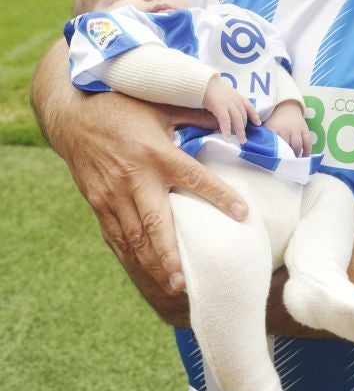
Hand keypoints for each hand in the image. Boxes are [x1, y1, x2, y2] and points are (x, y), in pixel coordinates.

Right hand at [30, 41, 249, 297]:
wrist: (73, 117)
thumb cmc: (122, 107)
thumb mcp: (160, 105)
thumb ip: (194, 116)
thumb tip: (231, 121)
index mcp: (156, 152)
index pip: (194, 177)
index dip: (219, 195)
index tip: (242, 214)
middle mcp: (134, 177)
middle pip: (156, 222)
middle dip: (171, 254)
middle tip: (187, 281)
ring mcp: (113, 194)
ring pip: (135, 237)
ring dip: (153, 263)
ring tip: (174, 285)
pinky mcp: (98, 204)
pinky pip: (116, 236)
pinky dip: (132, 257)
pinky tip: (146, 272)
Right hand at [203, 75, 260, 142]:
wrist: (203, 82)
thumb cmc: (212, 87)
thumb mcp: (226, 92)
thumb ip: (230, 100)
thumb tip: (232, 110)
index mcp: (237, 96)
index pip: (249, 106)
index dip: (254, 115)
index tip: (258, 124)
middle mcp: (235, 100)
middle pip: (243, 116)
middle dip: (245, 127)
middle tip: (244, 138)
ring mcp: (228, 104)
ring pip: (237, 120)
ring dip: (240, 132)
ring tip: (241, 141)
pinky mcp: (220, 107)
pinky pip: (226, 121)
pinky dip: (227, 130)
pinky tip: (227, 138)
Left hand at [264, 99, 311, 156]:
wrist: (286, 107)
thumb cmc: (275, 121)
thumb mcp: (267, 126)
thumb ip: (264, 137)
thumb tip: (259, 151)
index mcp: (274, 128)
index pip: (274, 143)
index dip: (275, 153)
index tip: (274, 160)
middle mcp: (285, 128)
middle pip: (287, 146)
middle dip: (286, 155)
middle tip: (284, 162)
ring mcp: (296, 129)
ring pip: (297, 145)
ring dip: (295, 154)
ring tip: (293, 160)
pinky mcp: (304, 129)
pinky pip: (308, 141)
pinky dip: (307, 151)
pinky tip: (305, 157)